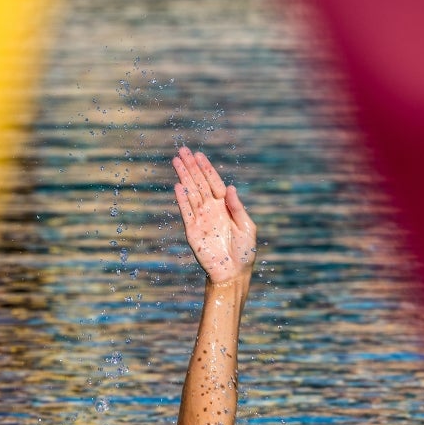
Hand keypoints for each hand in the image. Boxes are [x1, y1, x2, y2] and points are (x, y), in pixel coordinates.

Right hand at [172, 147, 255, 283]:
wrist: (232, 273)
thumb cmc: (244, 252)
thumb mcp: (247, 227)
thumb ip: (237, 207)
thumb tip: (229, 187)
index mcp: (226, 207)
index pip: (214, 183)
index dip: (206, 169)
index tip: (199, 155)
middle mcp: (212, 210)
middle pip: (199, 184)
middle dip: (191, 167)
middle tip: (182, 151)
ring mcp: (201, 219)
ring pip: (191, 193)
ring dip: (184, 177)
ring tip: (176, 161)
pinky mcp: (193, 231)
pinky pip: (186, 212)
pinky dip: (182, 200)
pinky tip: (178, 186)